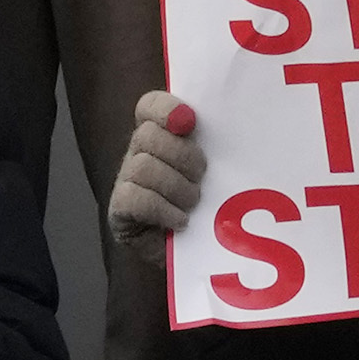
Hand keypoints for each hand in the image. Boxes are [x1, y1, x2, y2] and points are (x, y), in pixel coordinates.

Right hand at [105, 90, 205, 259]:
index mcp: (161, 134)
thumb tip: (239, 121)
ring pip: (142, 167)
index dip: (166, 108)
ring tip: (194, 203)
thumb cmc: (213, 206)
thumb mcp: (221, 169)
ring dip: (175, 187)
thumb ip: (222, 143)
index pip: (150, 106)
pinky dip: (162, 209)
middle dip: (182, 156)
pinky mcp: (119, 211)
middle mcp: (138, 152)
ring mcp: (125, 181)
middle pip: (147, 134)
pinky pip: (134, 199)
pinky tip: (180, 220)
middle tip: (202, 176)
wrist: (197, 253)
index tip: (190, 122)